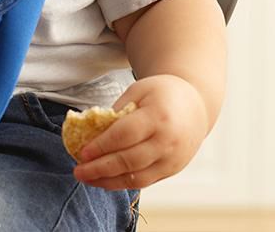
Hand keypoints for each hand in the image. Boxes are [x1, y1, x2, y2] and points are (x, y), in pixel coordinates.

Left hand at [72, 74, 209, 189]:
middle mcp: (167, 142)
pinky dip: (123, 183)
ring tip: (87, 179)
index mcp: (158, 116)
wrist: (195, 105)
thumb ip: (118, 110)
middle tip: (78, 171)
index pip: (125, 135)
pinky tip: (105, 180)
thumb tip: (91, 131)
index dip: (102, 145)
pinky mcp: (172, 170)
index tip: (82, 152)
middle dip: (100, 168)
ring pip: (137, 178)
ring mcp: (172, 160)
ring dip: (109, 181)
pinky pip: (145, 181)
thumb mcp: (138, 90)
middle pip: (129, 160)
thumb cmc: (161, 93)